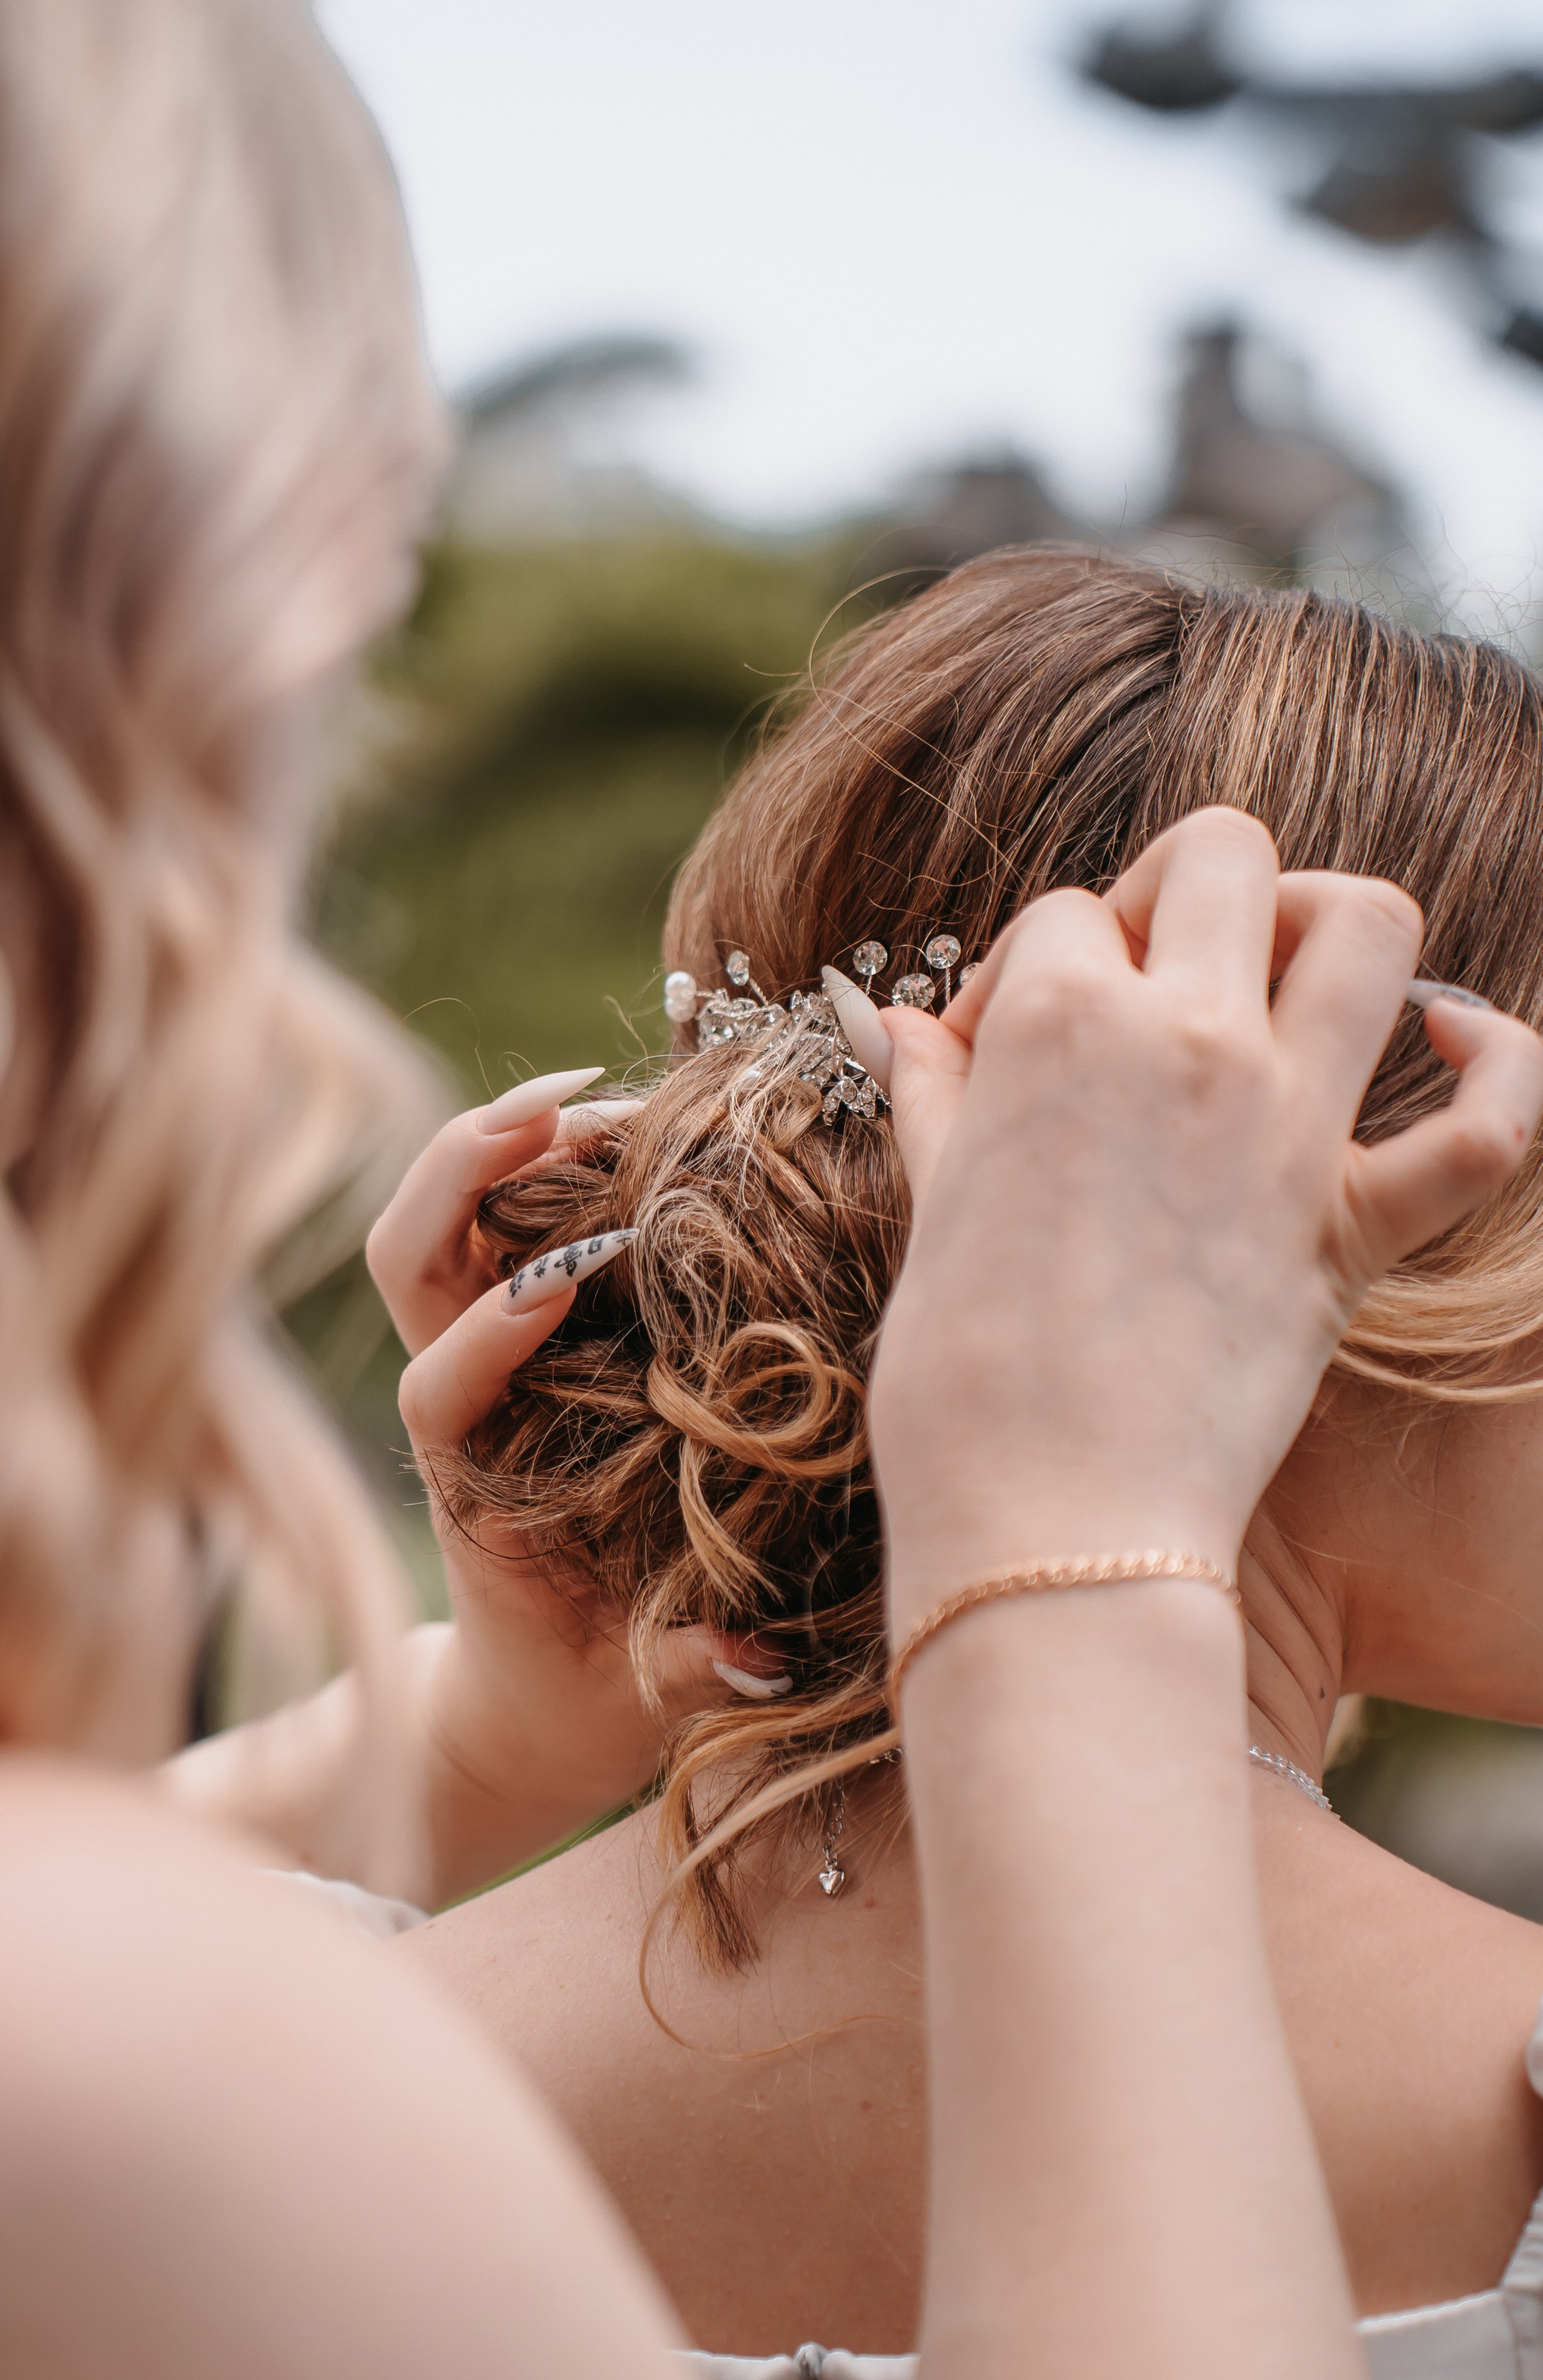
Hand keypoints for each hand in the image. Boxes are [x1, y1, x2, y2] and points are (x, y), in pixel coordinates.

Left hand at [367, 1068, 766, 1899]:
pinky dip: (546, 1159)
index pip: (438, 1390)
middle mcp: (460, 1404)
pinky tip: (629, 1123)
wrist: (528, 1706)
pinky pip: (505, 1219)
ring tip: (602, 1095)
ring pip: (443, 1218)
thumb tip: (752, 1656)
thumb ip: (690, 1673)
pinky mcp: (514, 1332)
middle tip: (564, 1109)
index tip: (555, 1282)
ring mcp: (479, 1355)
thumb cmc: (584, 1698)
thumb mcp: (641, 1703)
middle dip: (463, 1169)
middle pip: (408, 1257)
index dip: (483, 1331)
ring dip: (501, 1142)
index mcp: (474, 1489)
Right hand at [846, 808, 1542, 1630]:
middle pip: (1220, 855)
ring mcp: (1286, 1128)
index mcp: (1053, 1027)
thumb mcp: (927, 1210)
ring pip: (1370, 925)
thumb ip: (932, 1097)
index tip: (993, 1059)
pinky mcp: (1358, 1229)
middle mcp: (1184, 1043)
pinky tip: (1453, 1043)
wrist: (1049, 1524)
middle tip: (1139, 981)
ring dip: (1327, 922)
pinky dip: (1500, 1065)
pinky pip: (1492, 1123)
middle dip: (1177, 891)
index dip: (1023, 974)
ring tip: (1278, 981)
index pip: (1059, 918)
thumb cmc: (957, 1385)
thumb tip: (898, 1027)